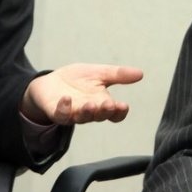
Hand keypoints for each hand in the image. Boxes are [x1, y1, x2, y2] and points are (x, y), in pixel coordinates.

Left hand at [21, 63, 142, 124]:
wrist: (50, 82)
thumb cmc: (77, 80)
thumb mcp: (99, 73)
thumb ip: (118, 74)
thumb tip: (141, 73)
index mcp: (101, 103)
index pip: (114, 113)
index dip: (119, 112)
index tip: (124, 105)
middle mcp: (89, 111)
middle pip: (99, 116)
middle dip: (104, 111)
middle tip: (109, 104)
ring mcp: (72, 113)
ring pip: (82, 118)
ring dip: (87, 112)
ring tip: (90, 104)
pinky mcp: (56, 112)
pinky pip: (61, 115)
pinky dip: (64, 108)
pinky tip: (66, 98)